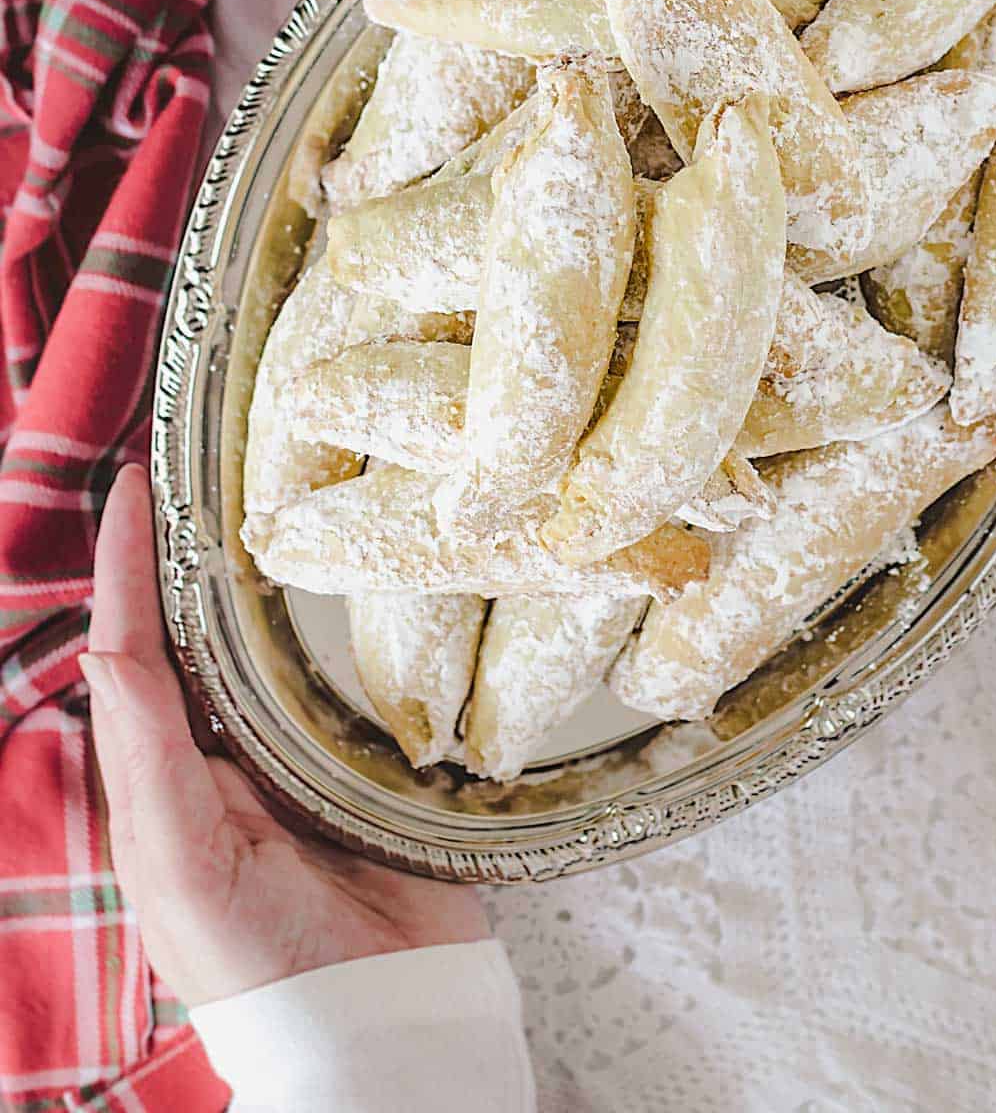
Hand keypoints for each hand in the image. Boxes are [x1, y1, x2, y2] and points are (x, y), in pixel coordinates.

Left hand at [81, 465, 487, 1008]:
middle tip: (207, 470)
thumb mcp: (183, 868)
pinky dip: (353, 624)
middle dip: (194, 554)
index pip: (137, 650)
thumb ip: (148, 763)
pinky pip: (361, 675)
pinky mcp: (374, 762)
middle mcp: (229, 757)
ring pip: (278, 644)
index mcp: (166, 781)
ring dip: (271, 577)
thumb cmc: (262, 965)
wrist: (383, 1026)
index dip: (129, 568)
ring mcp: (303, 757)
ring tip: (279, 500)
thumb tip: (111, 650)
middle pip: (204, 632)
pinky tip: (365, 578)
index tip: (136, 487)